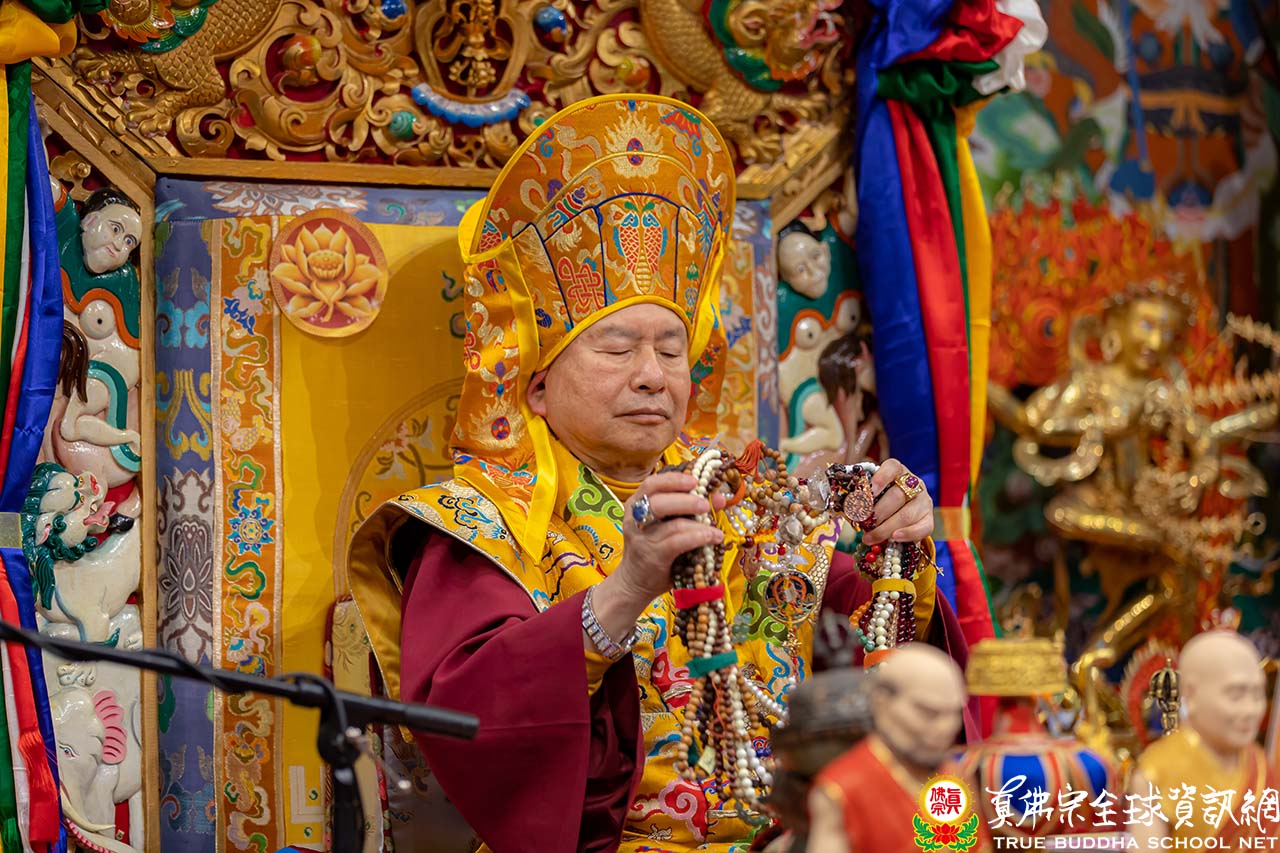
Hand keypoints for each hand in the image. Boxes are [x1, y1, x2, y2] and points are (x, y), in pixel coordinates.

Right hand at [589, 472, 724, 638]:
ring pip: (672, 524)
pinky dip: (699, 538)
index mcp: (636, 506)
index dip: (674, 480)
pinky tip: (713, 538)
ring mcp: (643, 539)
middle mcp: (636, 520)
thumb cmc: (654, 550)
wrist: (633, 583)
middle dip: (686, 500)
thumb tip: (719, 498)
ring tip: (715, 528)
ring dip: (699, 523)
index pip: (651, 485)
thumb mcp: (667, 526)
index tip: (694, 480)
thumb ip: (688, 510)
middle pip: (658, 501)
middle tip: (705, 504)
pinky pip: (678, 543)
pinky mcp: (654, 557)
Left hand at [861, 458, 932, 545]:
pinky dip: (907, 534)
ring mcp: (924, 501)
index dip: (881, 478)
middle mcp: (914, 483)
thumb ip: (862, 496)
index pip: (892, 467)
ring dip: (885, 529)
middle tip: (863, 524)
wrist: (901, 513)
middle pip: (897, 496)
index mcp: (898, 471)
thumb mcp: (872, 493)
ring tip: (869, 538)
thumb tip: (846, 505)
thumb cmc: (881, 499)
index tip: (869, 491)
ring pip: (906, 515)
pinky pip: (921, 528)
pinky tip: (893, 538)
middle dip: (877, 513)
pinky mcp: (929, 519)